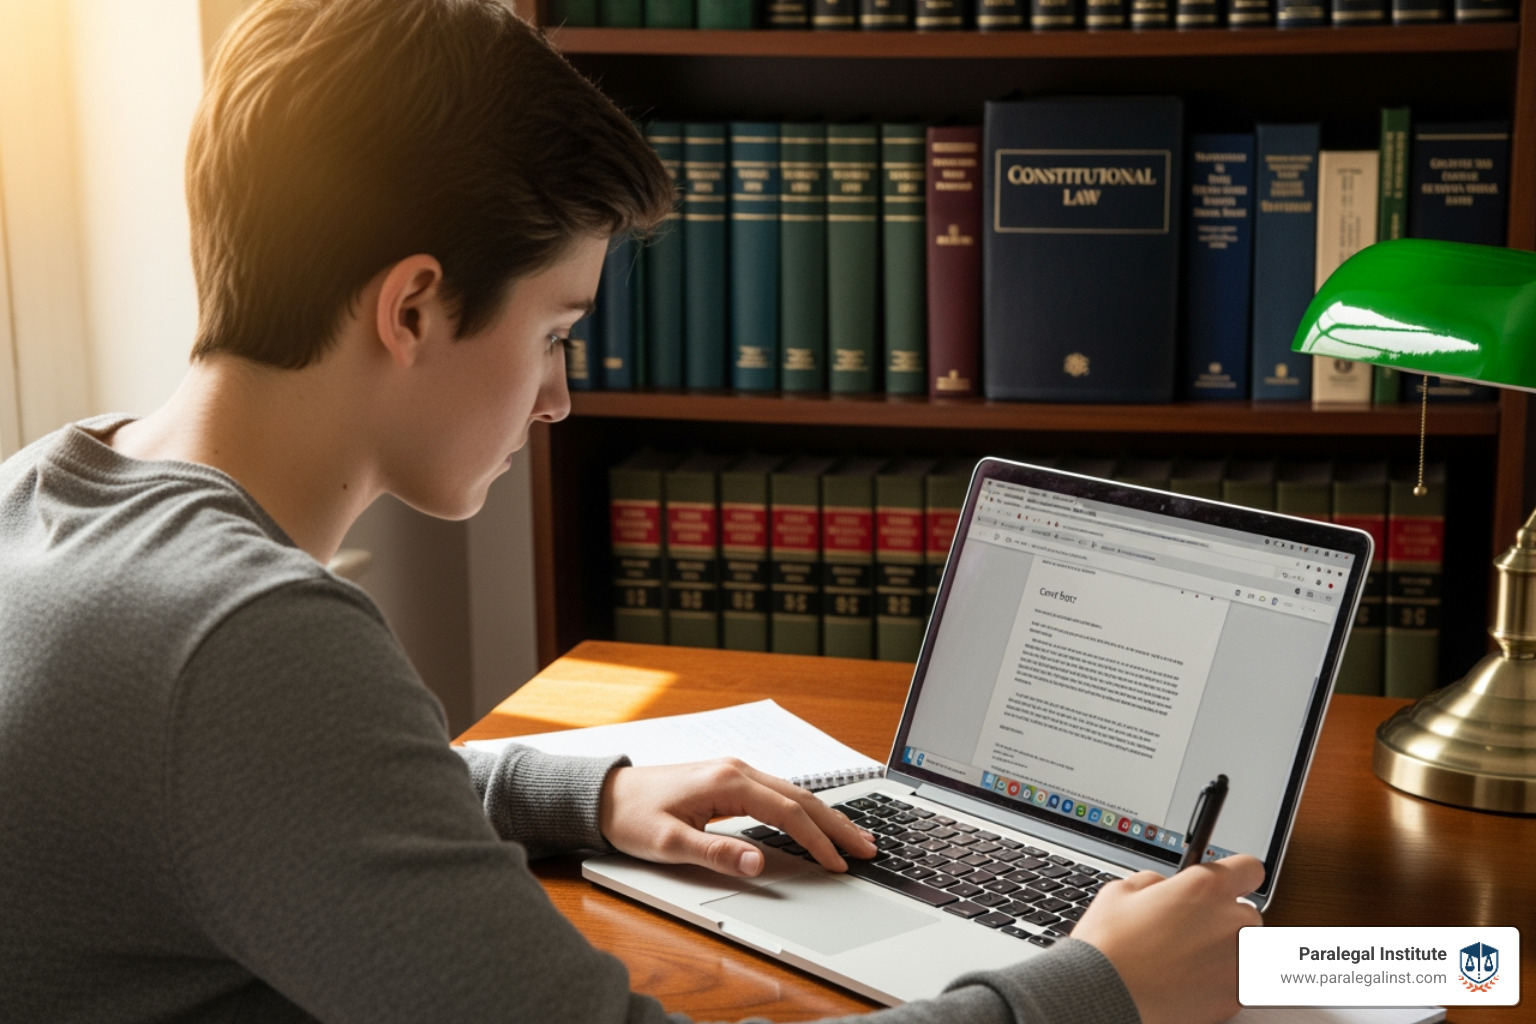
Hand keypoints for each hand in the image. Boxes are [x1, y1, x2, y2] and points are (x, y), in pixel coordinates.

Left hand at [598, 759, 877, 877]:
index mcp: (728, 782)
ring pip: (794, 793)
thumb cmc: (631, 817)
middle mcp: (737, 770)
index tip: (839, 864)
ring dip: (826, 816)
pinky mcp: (730, 780)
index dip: (817, 841)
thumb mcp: (669, 843)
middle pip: (801, 798)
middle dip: (838, 825)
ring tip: (856, 838)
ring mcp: (735, 771)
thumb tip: (759, 863)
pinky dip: (805, 810)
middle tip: (870, 850)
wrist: (603, 795)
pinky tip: (816, 822)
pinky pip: (779, 793)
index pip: (787, 813)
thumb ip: (716, 854)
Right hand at [1071, 855, 1264, 1023]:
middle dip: (1225, 919)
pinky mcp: (1235, 997)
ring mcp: (1237, 962)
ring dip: (1226, 951)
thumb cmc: (1110, 946)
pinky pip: (1240, 982)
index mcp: (1206, 887)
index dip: (1235, 876)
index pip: (1249, 869)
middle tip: (1191, 931)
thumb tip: (1164, 888)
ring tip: (1190, 962)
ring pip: (1247, 950)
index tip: (1226, 886)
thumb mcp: (1122, 891)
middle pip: (1248, 913)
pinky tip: (1192, 983)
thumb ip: (1155, 883)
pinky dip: (1222, 982)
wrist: (1105, 996)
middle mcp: (1230, 921)